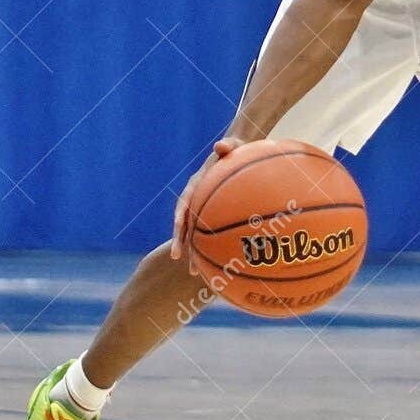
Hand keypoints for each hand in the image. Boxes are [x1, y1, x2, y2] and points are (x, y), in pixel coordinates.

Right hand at [171, 137, 245, 274]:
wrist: (241, 152)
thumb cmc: (238, 148)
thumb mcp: (234, 145)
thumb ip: (229, 145)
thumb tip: (221, 146)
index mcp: (196, 184)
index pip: (184, 204)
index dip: (180, 218)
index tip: (178, 231)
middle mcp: (196, 198)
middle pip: (185, 224)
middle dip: (182, 243)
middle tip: (181, 261)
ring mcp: (204, 207)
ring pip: (196, 233)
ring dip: (194, 252)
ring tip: (195, 274)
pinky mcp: (214, 214)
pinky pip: (211, 232)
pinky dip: (212, 247)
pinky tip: (220, 264)